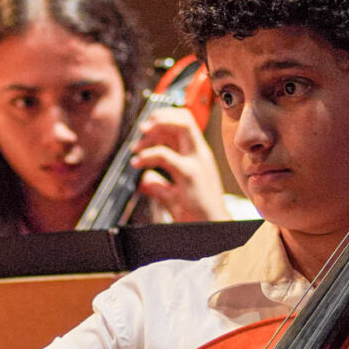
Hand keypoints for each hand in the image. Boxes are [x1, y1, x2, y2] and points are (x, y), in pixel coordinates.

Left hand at [131, 106, 231, 221]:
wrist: (211, 232)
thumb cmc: (197, 216)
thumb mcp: (176, 194)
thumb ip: (161, 183)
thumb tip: (144, 180)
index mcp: (199, 156)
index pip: (186, 124)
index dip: (166, 119)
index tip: (148, 128)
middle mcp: (200, 155)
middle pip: (185, 119)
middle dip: (161, 116)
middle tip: (142, 128)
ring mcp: (197, 163)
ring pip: (181, 127)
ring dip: (155, 130)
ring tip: (137, 146)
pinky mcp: (190, 175)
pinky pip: (165, 155)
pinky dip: (147, 155)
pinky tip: (138, 162)